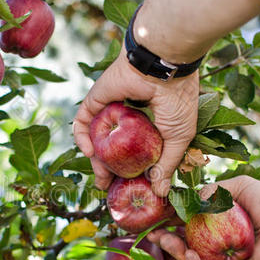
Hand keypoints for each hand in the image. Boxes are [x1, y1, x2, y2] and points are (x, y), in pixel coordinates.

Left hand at [73, 48, 198, 196]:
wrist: (165, 67)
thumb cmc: (178, 100)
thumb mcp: (178, 139)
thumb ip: (167, 165)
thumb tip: (160, 192)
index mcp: (148, 127)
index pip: (134, 153)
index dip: (130, 171)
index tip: (128, 188)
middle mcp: (128, 119)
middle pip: (113, 148)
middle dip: (109, 170)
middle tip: (107, 188)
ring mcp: (111, 108)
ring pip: (97, 138)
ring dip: (96, 159)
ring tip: (100, 178)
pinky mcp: (97, 99)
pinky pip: (83, 121)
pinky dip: (82, 137)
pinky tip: (89, 152)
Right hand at [147, 175, 259, 259]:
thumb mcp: (237, 187)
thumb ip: (211, 190)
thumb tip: (187, 199)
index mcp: (219, 224)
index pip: (189, 225)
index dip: (171, 223)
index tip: (155, 218)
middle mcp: (220, 243)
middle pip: (187, 246)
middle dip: (168, 242)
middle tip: (155, 235)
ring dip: (179, 256)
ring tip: (170, 244)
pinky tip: (191, 259)